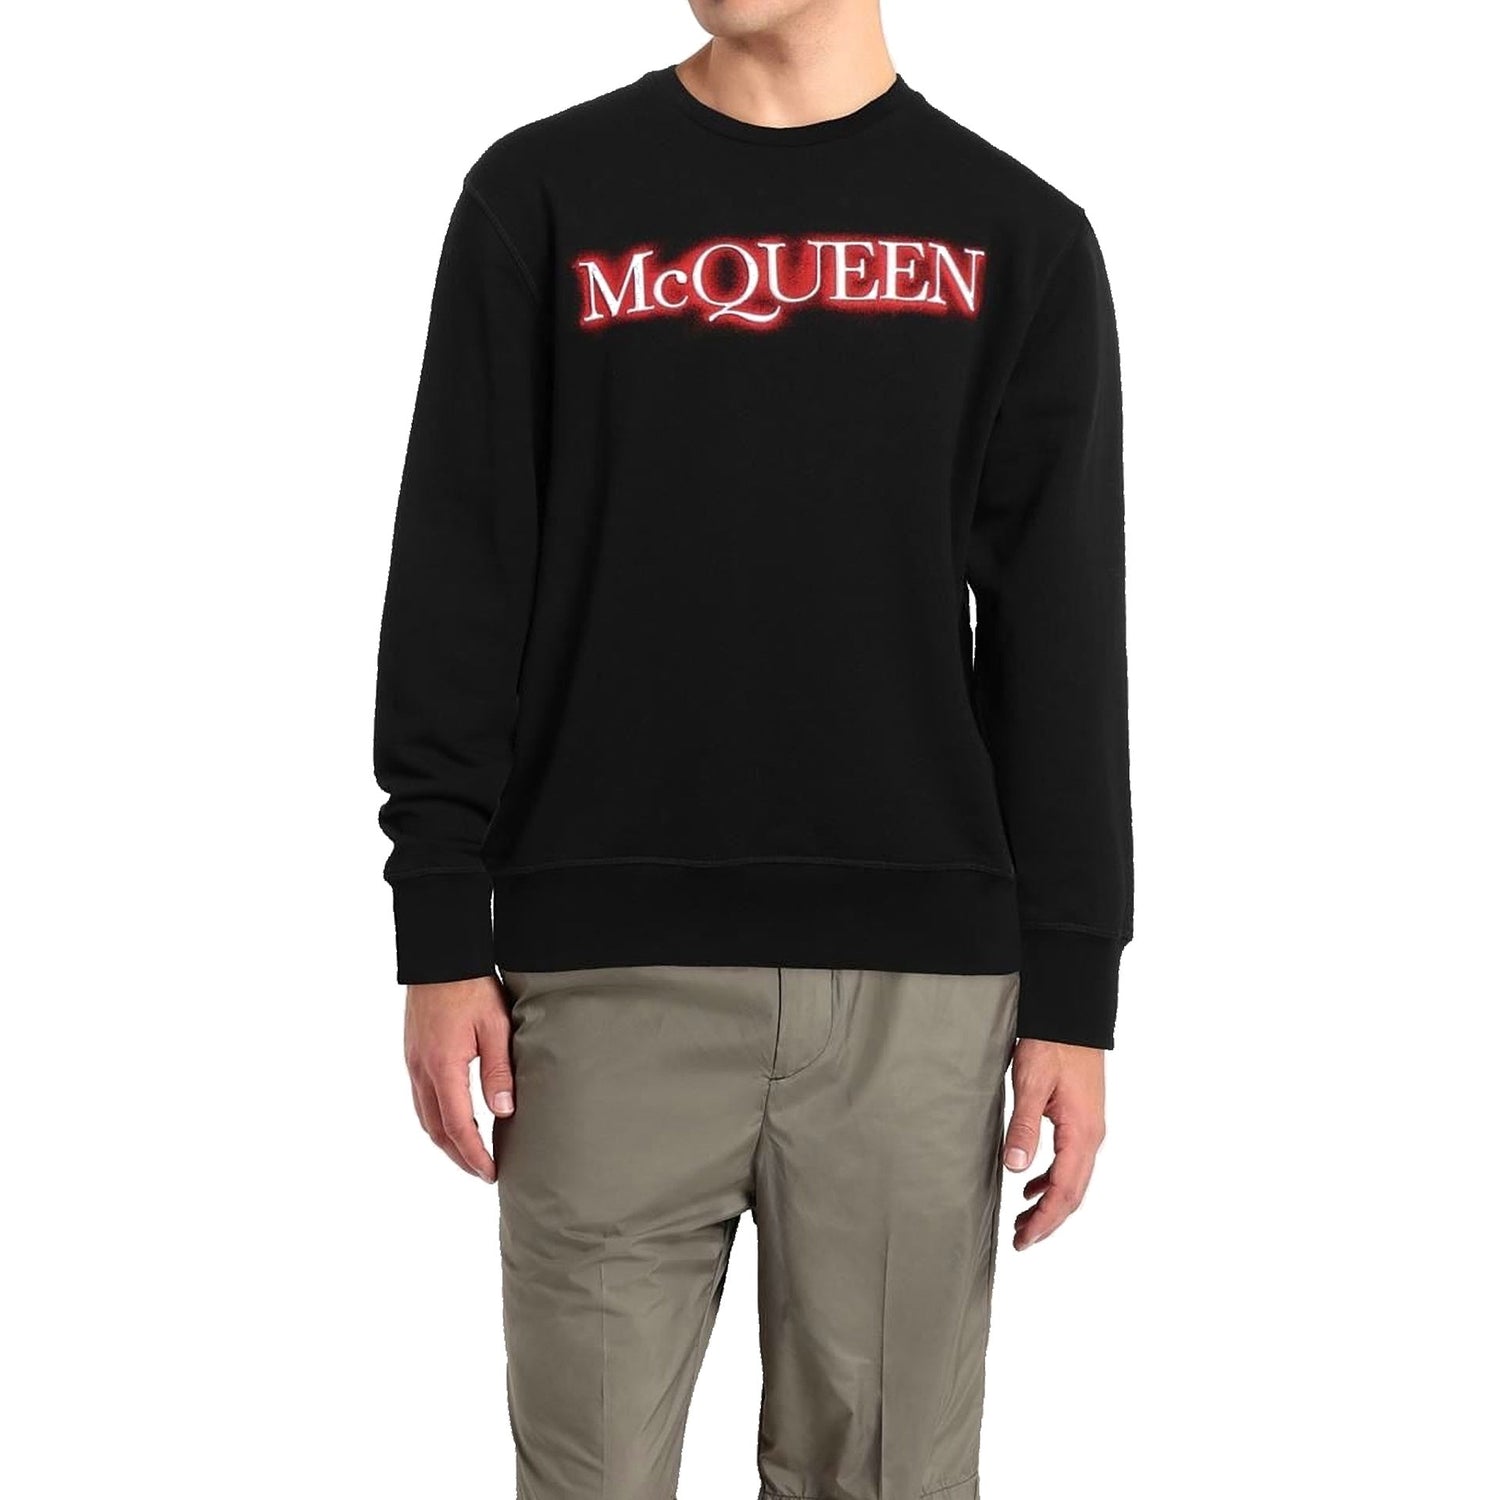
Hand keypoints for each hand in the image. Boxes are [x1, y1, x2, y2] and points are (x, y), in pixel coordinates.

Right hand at [404, 975, 514, 1181]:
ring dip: (446, 1141)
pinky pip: (420, 1099)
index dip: (474, 1155)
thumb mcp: (495, 1026)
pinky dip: (436, 1120)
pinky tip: (452, 1120)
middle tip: (482, 1172)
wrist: (439, 957)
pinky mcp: (413, 1054)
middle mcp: (422, 1070)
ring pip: (424, 1117)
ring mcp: (413, 1063)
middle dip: (459, 1156)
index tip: (490, 1173)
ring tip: (469, 1154)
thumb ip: (498, 1070)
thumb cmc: (471, 987)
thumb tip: (504, 1111)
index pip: (457, 1126)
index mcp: (443, 1067)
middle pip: (436, 1130)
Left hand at [1002, 1038, 1105, 1249]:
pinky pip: (1071, 1162)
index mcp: (1081, 1133)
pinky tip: (1032, 1185)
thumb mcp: (1031, 1083)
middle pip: (1073, 1193)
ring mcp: (1090, 1129)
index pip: (1065, 1191)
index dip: (1045, 1220)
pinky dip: (1053, 1180)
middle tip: (1021, 1241)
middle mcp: (1092, 1137)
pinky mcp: (1082, 1120)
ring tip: (1023, 1220)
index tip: (1025, 1240)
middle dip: (1048, 1220)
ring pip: (1074, 1180)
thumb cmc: (1051, 1045)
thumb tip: (1016, 1168)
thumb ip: (1025, 1126)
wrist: (1071, 1017)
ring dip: (1050, 1203)